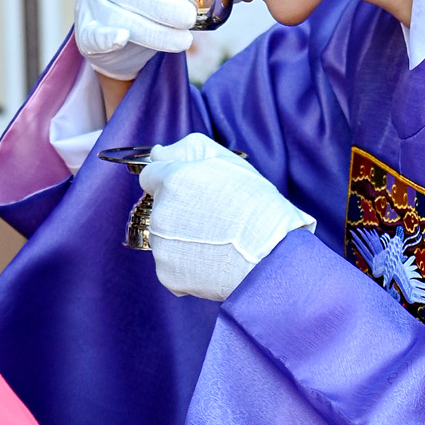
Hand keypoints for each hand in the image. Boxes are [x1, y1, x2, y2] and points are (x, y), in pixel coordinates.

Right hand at [75, 0, 195, 81]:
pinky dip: (107, 38)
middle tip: (189, 18)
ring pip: (118, 17)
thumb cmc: (144, 4)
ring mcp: (89, 5)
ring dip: (153, 31)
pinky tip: (122, 38)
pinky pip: (94, 36)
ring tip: (183, 41)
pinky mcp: (84, 33)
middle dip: (163, 7)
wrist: (116, 36)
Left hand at [139, 134, 315, 301]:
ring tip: (217, 240)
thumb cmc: (257, 206)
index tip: (193, 191)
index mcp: (172, 181)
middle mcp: (160, 214)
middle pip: (159, 209)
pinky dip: (188, 264)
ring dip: (183, 238)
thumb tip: (158, 154)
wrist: (273, 255)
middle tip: (214, 217)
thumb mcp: (228, 161)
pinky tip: (213, 260)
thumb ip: (186, 150)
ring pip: (165, 238)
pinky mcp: (167, 275)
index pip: (151, 176)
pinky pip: (171, 265)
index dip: (172, 181)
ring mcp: (162, 247)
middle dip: (179, 210)